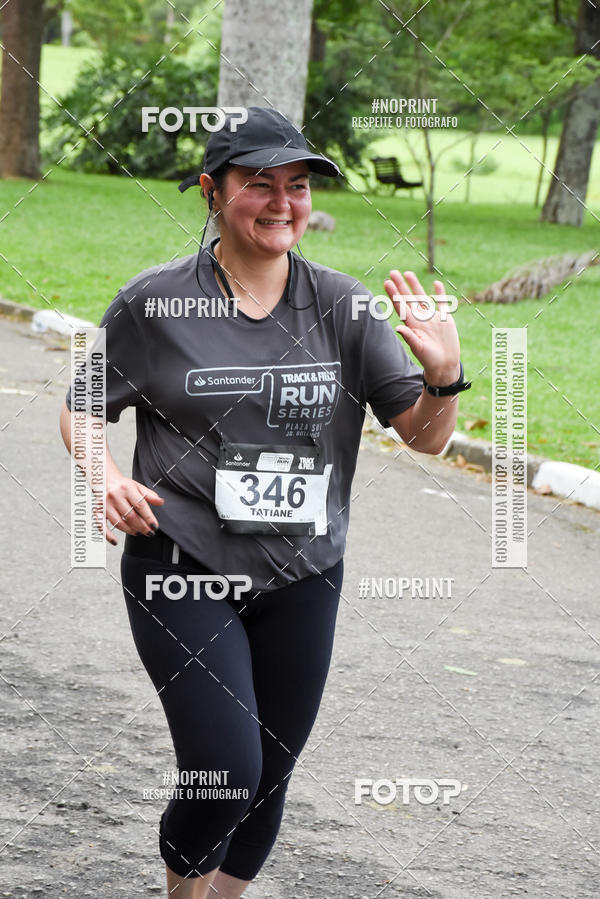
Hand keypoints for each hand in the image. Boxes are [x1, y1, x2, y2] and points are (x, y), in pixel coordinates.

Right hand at [93, 475, 164, 544]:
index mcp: (127, 489)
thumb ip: (149, 495)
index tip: (155, 526)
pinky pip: (101, 526)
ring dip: (130, 531)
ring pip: (119, 523)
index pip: (140, 506)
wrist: (103, 479)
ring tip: (138, 532)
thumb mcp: (137, 486)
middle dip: (142, 527)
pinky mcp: (97, 511)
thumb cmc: (122, 485)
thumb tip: (161, 502)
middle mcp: (115, 496)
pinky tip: (115, 541)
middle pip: (130, 516)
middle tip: (149, 532)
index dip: (149, 518)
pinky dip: (108, 535)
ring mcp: (105, 504)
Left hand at [383, 270, 460, 384]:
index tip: (387, 283)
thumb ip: (409, 337)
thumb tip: (398, 327)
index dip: (394, 294)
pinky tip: (436, 283)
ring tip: (408, 273)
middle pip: (408, 298)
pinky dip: (439, 293)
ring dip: (415, 285)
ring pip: (422, 297)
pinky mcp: (444, 318)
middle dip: (400, 286)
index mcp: (412, 324)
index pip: (401, 305)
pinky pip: (441, 303)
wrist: (445, 365)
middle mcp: (420, 318)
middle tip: (392, 272)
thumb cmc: (429, 359)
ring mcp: (432, 317)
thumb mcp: (418, 348)